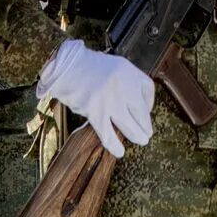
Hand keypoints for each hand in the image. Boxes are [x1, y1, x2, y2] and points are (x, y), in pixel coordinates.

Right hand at [35, 40, 155, 157]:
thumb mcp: (116, 65)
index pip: (148, 90)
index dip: (149, 103)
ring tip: (140, 140)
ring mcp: (111, 102)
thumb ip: (128, 80)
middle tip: (146, 132)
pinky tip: (119, 151)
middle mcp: (123, 88)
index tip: (147, 110)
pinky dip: (115, 146)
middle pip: (142, 113)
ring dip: (137, 136)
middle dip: (146, 126)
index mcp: (129, 72)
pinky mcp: (96, 114)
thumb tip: (139, 102)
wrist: (67, 67)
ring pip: (130, 127)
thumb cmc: (89, 66)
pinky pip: (109, 135)